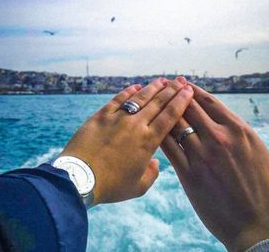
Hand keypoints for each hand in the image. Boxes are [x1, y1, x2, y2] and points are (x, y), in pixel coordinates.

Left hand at [60, 77, 192, 205]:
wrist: (79, 178)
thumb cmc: (110, 186)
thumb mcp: (137, 187)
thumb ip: (151, 174)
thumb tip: (156, 162)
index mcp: (148, 142)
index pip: (169, 116)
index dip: (180, 102)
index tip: (188, 91)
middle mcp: (136, 126)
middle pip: (158, 103)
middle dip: (172, 90)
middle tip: (181, 80)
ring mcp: (118, 119)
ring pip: (140, 98)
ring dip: (153, 88)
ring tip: (162, 80)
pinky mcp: (101, 116)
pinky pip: (118, 100)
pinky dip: (128, 92)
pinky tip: (136, 86)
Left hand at [161, 84, 268, 251]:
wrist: (260, 224)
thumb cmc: (264, 187)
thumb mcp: (256, 150)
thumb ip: (234, 131)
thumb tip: (216, 119)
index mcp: (237, 130)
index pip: (208, 102)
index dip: (192, 90)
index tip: (182, 82)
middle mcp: (218, 138)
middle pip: (189, 109)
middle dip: (174, 94)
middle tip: (165, 84)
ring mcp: (202, 156)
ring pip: (176, 125)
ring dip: (164, 110)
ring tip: (155, 100)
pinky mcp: (189, 175)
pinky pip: (169, 148)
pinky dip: (161, 135)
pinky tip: (154, 127)